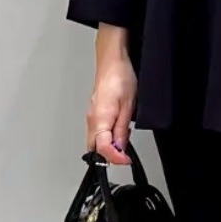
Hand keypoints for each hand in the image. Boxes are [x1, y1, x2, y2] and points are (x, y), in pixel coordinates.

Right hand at [86, 48, 136, 165]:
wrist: (113, 60)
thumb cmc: (120, 77)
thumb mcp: (128, 106)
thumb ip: (122, 130)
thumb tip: (121, 147)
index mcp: (99, 119)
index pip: (102, 148)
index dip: (115, 158)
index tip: (126, 160)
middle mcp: (92, 119)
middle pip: (95, 148)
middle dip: (109, 156)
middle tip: (125, 156)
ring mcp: (91, 115)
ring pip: (95, 140)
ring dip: (108, 147)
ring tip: (123, 145)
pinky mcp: (95, 112)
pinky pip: (98, 131)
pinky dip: (107, 138)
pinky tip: (118, 134)